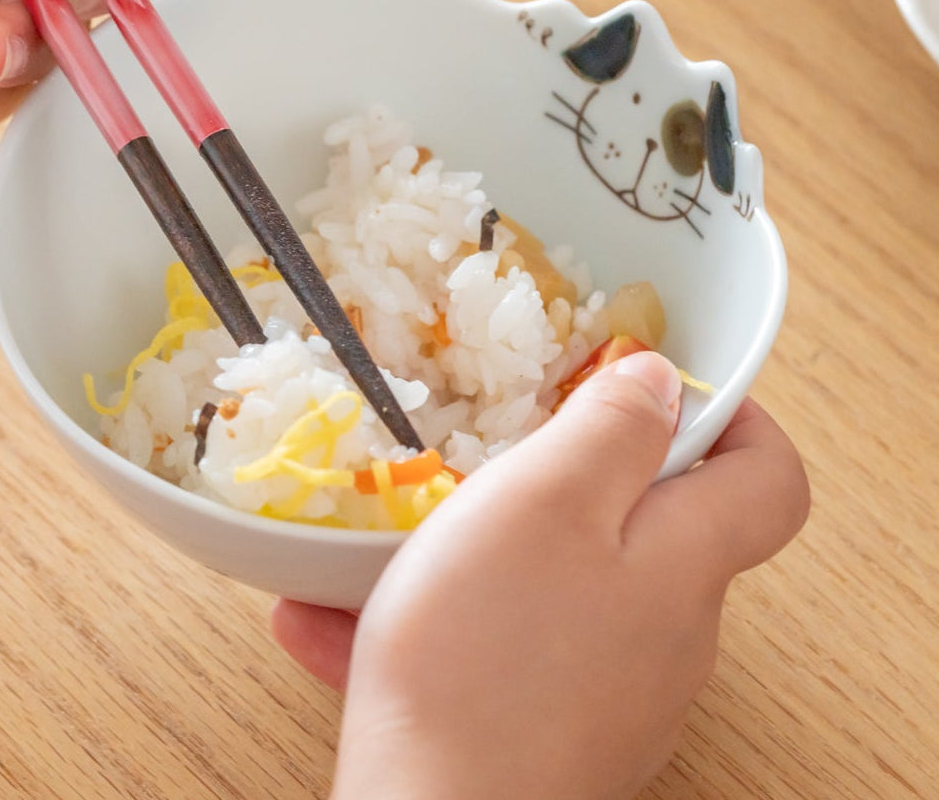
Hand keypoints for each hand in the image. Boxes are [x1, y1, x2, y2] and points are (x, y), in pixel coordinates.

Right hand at [273, 354, 808, 799]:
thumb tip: (662, 380)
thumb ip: (614, 428)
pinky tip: (339, 614)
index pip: (768, 479)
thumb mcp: (546, 498)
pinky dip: (441, 618)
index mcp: (683, 564)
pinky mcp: (548, 726)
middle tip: (503, 449)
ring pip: (560, 584)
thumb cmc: (488, 648)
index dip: (731, 416)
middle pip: (653, 526)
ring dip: (485, 547)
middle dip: (580, 474)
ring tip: (393, 537)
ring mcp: (610, 688)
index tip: (657, 384)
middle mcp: (665, 632)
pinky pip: (504, 645)